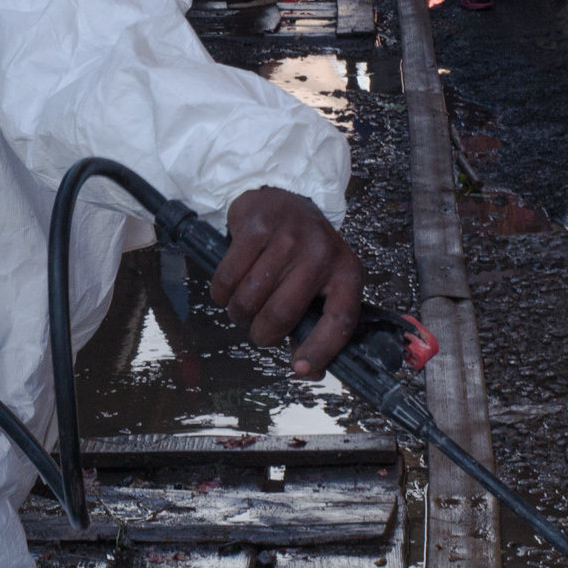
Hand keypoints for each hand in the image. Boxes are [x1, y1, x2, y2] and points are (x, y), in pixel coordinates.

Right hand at [211, 187, 364, 377]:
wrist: (283, 197)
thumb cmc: (304, 251)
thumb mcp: (322, 281)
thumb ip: (316, 323)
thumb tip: (305, 370)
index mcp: (346, 273)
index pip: (340, 321)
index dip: (319, 351)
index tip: (299, 369)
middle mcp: (321, 254)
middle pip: (281, 314)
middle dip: (261, 334)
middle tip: (257, 331)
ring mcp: (288, 237)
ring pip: (250, 299)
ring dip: (238, 314)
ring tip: (241, 309)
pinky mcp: (256, 226)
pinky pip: (228, 277)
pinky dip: (221, 293)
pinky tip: (227, 290)